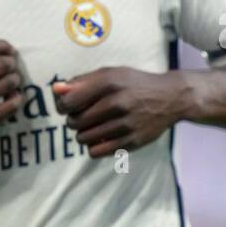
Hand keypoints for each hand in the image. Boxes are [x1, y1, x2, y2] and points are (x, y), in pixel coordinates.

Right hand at [0, 40, 22, 161]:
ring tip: (12, 81)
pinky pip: (12, 105)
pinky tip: (11, 98)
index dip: (2, 45)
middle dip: (12, 62)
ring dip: (15, 79)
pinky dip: (16, 98)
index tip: (8, 49)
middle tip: (11, 66)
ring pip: (10, 82)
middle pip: (3, 63)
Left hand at [53, 67, 191, 157]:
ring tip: (93, 127)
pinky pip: (96, 152)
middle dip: (74, 120)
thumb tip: (55, 90)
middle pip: (74, 122)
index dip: (63, 106)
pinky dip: (94, 147)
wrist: (170, 98)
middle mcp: (118, 102)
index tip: (69, 106)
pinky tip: (101, 138)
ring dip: (83, 134)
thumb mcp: (111, 74)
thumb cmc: (134, 84)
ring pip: (83, 139)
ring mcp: (126, 124)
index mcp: (109, 82)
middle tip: (84, 116)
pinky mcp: (132, 141)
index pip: (68, 101)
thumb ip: (82, 81)